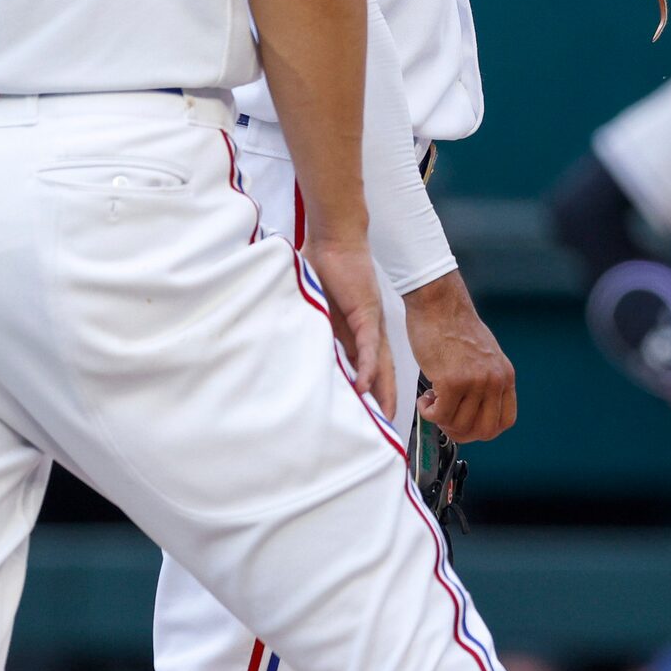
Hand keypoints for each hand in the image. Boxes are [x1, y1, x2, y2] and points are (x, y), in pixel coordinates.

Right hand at [303, 235, 395, 417]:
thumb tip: (287, 346)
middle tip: (383, 431)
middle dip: (381, 402)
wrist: (335, 239)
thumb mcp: (315, 309)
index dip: (369, 393)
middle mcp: (368, 332)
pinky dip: (367, 367)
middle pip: (380, 373)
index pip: (366, 369)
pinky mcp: (366, 313)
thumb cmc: (324, 269)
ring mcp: (369, 323)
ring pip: (379, 365)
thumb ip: (309, 328)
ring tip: (381, 419)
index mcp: (356, 332)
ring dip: (380, 392)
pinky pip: (368, 346)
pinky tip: (365, 387)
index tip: (369, 419)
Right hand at [405, 270, 517, 443]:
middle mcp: (495, 380)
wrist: (439, 303)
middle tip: (444, 417)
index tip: (466, 424)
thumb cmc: (453, 327)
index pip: (505, 421)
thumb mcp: (483, 356)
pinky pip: (440, 415)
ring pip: (459, 425)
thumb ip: (484, 382)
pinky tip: (426, 397)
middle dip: (460, 432)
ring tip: (433, 399)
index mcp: (505, 375)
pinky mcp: (452, 381)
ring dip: (440, 419)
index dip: (482, 429)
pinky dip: (428, 412)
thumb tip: (473, 412)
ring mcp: (475, 381)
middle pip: (483, 431)